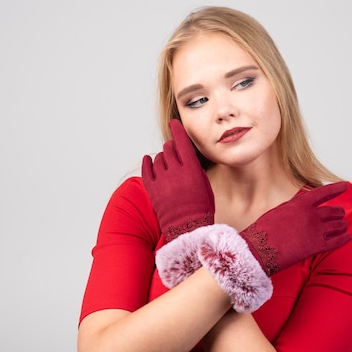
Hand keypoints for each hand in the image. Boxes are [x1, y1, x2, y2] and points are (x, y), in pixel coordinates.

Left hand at [142, 119, 214, 241]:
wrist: (188, 228)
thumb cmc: (201, 208)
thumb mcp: (204, 184)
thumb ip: (194, 168)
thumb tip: (186, 156)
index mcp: (191, 170)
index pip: (182, 142)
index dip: (177, 130)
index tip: (174, 123)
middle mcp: (175, 172)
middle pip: (169, 149)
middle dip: (171, 147)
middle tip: (174, 150)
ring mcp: (162, 181)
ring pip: (158, 158)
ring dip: (163, 157)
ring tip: (167, 163)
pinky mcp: (152, 189)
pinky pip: (147, 170)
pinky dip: (148, 163)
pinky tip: (149, 160)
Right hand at [239, 182, 349, 274]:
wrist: (259, 249)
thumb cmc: (265, 231)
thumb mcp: (280, 210)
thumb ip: (296, 207)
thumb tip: (305, 206)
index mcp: (300, 203)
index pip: (323, 192)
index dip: (336, 188)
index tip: (345, 185)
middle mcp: (311, 215)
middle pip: (333, 211)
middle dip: (338, 212)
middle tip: (340, 213)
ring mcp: (316, 230)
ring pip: (338, 225)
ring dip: (342, 225)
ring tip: (343, 225)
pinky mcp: (317, 246)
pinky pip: (337, 241)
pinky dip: (344, 238)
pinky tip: (346, 237)